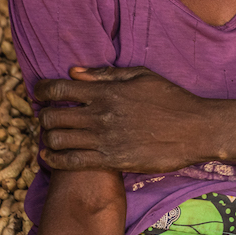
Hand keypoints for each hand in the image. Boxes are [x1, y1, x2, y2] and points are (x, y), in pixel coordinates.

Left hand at [35, 66, 207, 171]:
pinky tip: (50, 156)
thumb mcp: (142, 76)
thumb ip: (105, 74)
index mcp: (106, 91)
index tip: (39, 92)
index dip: (42, 90)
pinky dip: (54, 159)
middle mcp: (101, 115)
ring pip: (57, 140)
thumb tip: (74, 72)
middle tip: (46, 116)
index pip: (58, 89)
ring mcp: (105, 140)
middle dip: (44, 115)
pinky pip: (71, 162)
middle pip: (52, 116)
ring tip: (51, 135)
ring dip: (48, 137)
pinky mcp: (111, 160)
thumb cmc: (171, 99)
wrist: (196, 129)